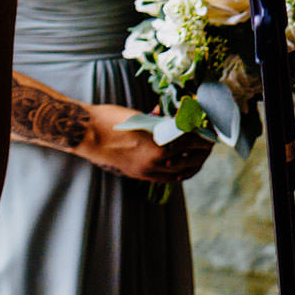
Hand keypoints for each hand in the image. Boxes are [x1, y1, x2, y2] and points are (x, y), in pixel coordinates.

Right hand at [83, 104, 212, 182]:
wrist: (85, 134)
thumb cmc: (110, 119)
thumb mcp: (141, 117)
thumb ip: (162, 123)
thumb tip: (180, 123)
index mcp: (160, 143)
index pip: (193, 141)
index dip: (204, 135)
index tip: (209, 130)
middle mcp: (157, 161)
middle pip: (191, 160)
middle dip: (203, 152)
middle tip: (208, 143)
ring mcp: (147, 170)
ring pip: (180, 173)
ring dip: (193, 164)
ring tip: (198, 156)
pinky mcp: (139, 174)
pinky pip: (166, 178)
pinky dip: (178, 173)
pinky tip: (181, 167)